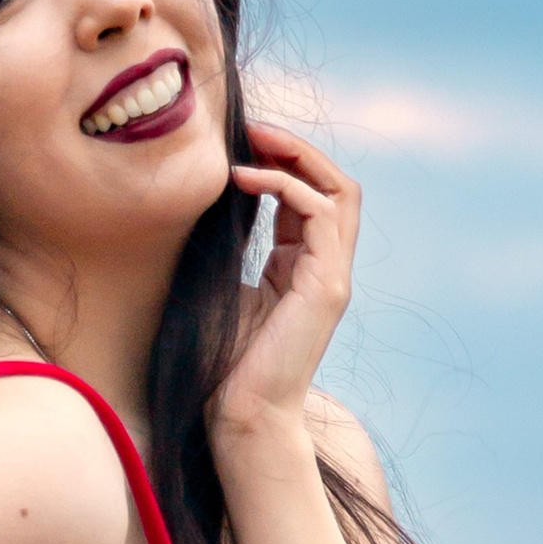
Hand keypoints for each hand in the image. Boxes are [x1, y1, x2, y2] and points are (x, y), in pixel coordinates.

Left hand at [214, 118, 360, 446]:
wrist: (240, 415)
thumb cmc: (223, 362)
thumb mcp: (222, 286)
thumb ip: (228, 247)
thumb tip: (201, 204)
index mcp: (303, 268)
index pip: (309, 196)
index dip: (281, 161)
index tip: (239, 142)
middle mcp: (326, 269)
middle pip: (335, 184)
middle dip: (297, 148)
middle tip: (252, 128)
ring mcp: (333, 277)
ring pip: (340, 192)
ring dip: (297, 156)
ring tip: (252, 142)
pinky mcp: (328, 287)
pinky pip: (320, 213)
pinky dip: (285, 185)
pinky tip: (243, 180)